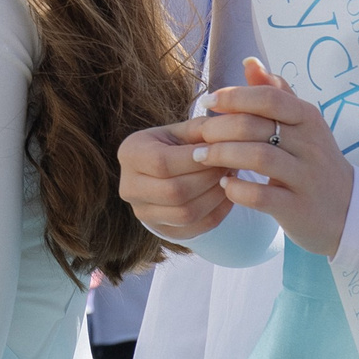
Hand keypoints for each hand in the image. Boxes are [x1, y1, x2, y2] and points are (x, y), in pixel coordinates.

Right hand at [117, 121, 231, 240]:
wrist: (161, 172)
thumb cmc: (174, 145)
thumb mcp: (183, 131)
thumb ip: (202, 129)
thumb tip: (223, 136)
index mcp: (131, 154)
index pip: (162, 163)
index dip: (194, 160)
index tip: (219, 151)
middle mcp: (130, 187)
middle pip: (173, 192)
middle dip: (209, 179)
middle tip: (229, 166)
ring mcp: (143, 212)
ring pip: (186, 213)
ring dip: (215, 196)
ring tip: (229, 179)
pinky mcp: (162, 229)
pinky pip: (195, 228)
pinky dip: (217, 212)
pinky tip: (226, 195)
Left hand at [183, 59, 353, 257]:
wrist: (350, 211)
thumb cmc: (314, 161)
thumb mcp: (302, 124)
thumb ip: (276, 93)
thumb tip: (249, 62)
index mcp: (308, 118)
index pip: (268, 98)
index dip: (234, 97)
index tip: (208, 102)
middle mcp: (310, 145)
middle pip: (256, 127)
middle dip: (219, 129)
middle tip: (199, 135)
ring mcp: (306, 177)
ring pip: (258, 158)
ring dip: (222, 156)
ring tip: (201, 157)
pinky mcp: (299, 208)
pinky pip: (262, 196)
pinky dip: (237, 189)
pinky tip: (225, 185)